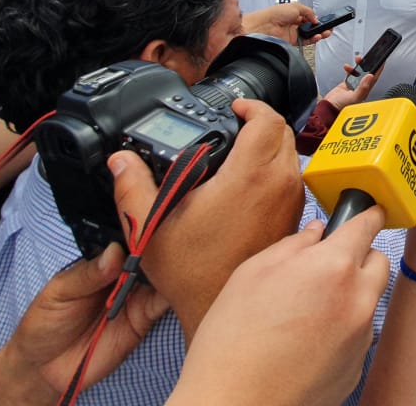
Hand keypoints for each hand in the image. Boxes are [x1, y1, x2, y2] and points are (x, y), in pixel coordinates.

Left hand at [0, 243, 167, 400]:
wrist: (43, 369)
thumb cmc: (44, 322)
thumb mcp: (59, 293)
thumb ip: (87, 274)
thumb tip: (115, 251)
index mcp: (104, 262)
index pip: (129, 240)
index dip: (143, 231)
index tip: (155, 222)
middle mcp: (125, 276)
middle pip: (152, 255)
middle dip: (163, 247)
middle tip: (172, 241)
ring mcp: (137, 297)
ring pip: (164, 276)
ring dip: (172, 268)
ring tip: (179, 260)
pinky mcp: (144, 320)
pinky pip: (163, 304)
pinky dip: (175, 294)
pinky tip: (180, 285)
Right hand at [108, 98, 304, 338]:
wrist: (221, 308)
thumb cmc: (192, 274)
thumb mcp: (152, 228)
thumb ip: (133, 189)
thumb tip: (121, 162)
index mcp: (250, 177)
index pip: (267, 120)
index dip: (251, 105)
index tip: (235, 107)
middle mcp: (279, 185)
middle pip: (282, 132)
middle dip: (260, 122)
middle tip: (236, 125)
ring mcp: (292, 202)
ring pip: (291, 155)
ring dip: (270, 146)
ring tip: (239, 152)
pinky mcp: (295, 218)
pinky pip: (293, 179)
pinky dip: (275, 170)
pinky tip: (248, 183)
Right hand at [169, 209, 389, 405]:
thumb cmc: (233, 340)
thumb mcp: (252, 272)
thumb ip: (293, 244)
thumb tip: (316, 232)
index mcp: (334, 267)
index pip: (368, 225)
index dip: (366, 214)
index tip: (366, 212)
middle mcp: (358, 299)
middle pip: (378, 262)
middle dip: (359, 257)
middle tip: (326, 265)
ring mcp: (361, 336)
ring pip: (369, 299)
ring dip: (351, 294)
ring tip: (308, 310)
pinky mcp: (357, 367)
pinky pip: (359, 334)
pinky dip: (343, 328)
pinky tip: (308, 339)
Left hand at [243, 2, 322, 45]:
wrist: (264, 26)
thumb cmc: (275, 14)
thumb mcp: (296, 6)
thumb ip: (308, 12)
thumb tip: (316, 18)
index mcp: (294, 13)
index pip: (309, 16)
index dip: (316, 19)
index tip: (323, 21)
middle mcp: (294, 23)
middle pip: (310, 26)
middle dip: (320, 27)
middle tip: (327, 28)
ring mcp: (293, 32)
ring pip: (309, 34)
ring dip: (318, 34)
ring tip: (325, 33)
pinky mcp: (292, 41)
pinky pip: (305, 41)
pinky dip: (312, 39)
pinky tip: (317, 37)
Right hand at [322, 60, 378, 110]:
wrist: (328, 109)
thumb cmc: (340, 108)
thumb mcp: (354, 98)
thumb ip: (362, 88)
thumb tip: (370, 77)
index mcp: (365, 92)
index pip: (374, 79)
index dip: (378, 70)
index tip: (381, 61)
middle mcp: (360, 89)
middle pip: (367, 73)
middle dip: (368, 65)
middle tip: (367, 58)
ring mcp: (353, 86)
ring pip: (359, 73)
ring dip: (359, 65)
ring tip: (357, 60)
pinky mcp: (346, 85)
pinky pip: (350, 74)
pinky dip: (349, 69)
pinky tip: (347, 67)